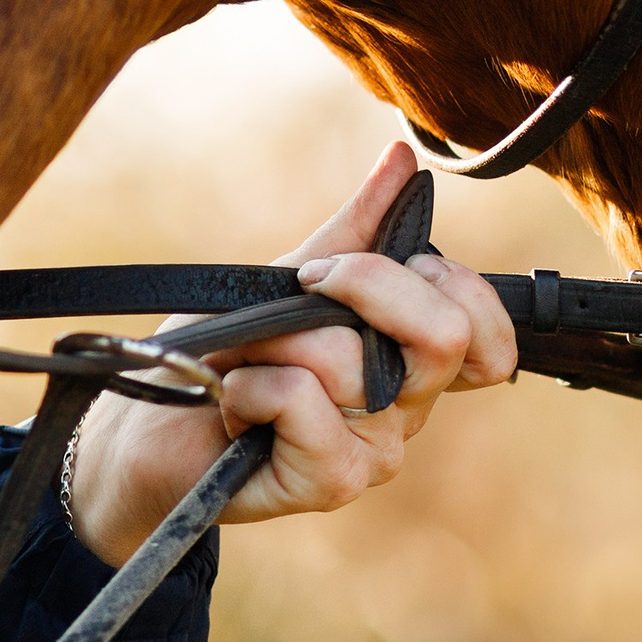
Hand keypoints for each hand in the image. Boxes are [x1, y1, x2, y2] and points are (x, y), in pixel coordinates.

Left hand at [63, 143, 517, 565]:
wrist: (152, 431)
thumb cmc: (227, 357)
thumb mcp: (293, 279)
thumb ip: (357, 230)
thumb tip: (403, 161)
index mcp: (414, 364)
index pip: (489, 337)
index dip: (453, 288)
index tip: (361, 269)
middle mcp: (409, 410)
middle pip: (445, 336)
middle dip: (365, 285)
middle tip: (304, 287)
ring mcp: (377, 451)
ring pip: (350, 359)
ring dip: (273, 340)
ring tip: (243, 362)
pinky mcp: (333, 481)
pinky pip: (302, 401)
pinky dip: (250, 387)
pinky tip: (233, 406)